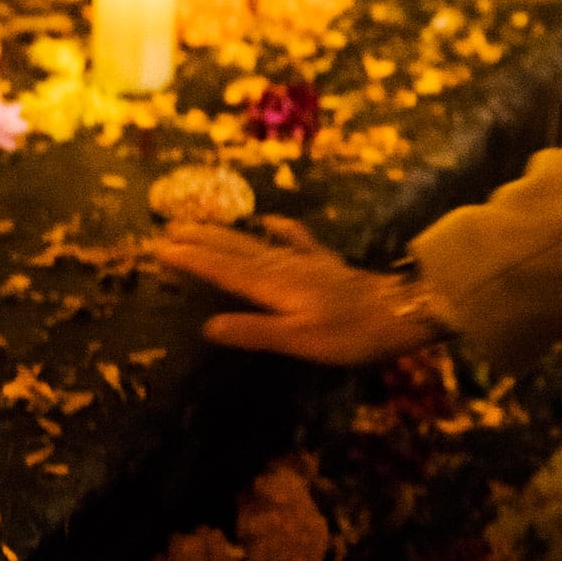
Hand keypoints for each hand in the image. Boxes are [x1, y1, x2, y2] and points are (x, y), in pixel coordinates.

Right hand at [152, 216, 448, 364]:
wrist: (402, 311)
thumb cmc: (350, 333)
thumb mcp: (299, 340)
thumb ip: (254, 331)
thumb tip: (208, 326)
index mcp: (273, 286)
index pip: (223, 269)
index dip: (191, 260)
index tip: (160, 249)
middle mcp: (283, 268)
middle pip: (234, 250)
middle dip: (200, 241)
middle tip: (166, 231)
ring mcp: (305, 262)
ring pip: (256, 244)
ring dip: (226, 234)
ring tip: (199, 223)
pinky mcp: (325, 264)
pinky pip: (295, 240)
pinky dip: (279, 229)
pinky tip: (269, 220)